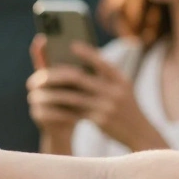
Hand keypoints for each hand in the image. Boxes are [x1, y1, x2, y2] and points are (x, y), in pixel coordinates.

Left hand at [28, 37, 164, 151]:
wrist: (141, 134)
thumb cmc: (125, 108)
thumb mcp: (122, 90)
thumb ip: (104, 79)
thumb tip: (73, 66)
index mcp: (121, 80)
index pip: (101, 62)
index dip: (86, 53)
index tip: (71, 45)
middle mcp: (114, 91)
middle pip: (77, 78)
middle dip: (54, 75)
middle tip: (38, 76)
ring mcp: (107, 106)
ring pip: (71, 96)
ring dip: (51, 93)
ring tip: (37, 92)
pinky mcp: (99, 120)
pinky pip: (73, 111)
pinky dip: (59, 107)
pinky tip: (48, 105)